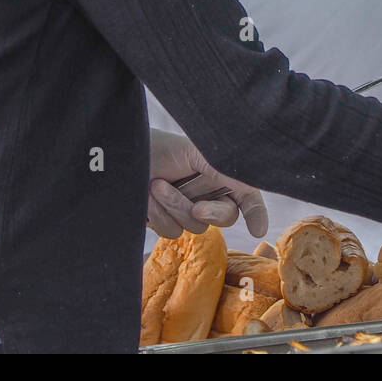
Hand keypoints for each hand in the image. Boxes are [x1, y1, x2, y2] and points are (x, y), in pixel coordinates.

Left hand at [147, 129, 268, 239]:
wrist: (125, 159)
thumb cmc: (163, 148)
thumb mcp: (199, 153)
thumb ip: (225, 170)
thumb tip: (250, 188)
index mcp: (222, 174)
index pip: (247, 197)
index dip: (256, 213)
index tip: (256, 229)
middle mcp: (209, 194)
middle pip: (226, 217)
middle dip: (211, 213)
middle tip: (197, 207)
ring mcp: (187, 210)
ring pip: (196, 227)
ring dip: (174, 206)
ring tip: (157, 185)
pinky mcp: (166, 222)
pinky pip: (172, 231)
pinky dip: (158, 214)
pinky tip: (148, 198)